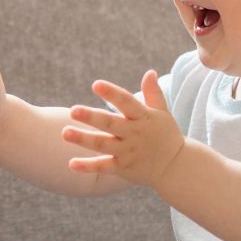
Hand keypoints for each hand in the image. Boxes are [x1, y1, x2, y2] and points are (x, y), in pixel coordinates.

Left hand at [63, 70, 187, 187]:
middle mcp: (134, 134)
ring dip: (83, 139)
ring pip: (103, 144)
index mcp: (143, 117)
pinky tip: (71, 164)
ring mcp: (128, 151)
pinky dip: (88, 167)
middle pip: (111, 124)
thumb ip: (153, 93)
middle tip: (73, 110)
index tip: (96, 85)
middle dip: (92, 117)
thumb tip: (150, 72)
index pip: (127, 102)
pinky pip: (104, 167)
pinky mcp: (123, 168)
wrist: (176, 166)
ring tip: (64, 132)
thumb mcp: (163, 113)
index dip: (111, 93)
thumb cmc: (166, 134)